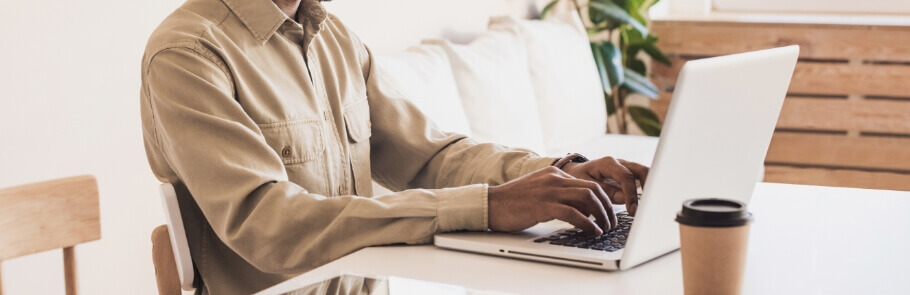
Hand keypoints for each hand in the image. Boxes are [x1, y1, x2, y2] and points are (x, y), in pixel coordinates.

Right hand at [488, 166, 616, 235]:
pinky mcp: (543, 205)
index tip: (607, 213)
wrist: (490, 203)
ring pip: (588, 199)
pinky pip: (573, 213)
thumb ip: (557, 194)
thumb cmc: (512, 202)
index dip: (602, 200)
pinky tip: (593, 231)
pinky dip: (588, 223)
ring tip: (605, 229)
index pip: (588, 183)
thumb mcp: (538, 191)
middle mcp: (555, 179)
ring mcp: (549, 191)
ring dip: (601, 216)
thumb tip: (579, 208)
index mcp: (554, 174)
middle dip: (607, 208)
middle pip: (593, 189)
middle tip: (612, 222)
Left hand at [561, 156, 648, 215]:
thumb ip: (605, 192)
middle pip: (642, 171)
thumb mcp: (587, 185)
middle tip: (648, 206)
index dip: (631, 195)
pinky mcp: (630, 175)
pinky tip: (647, 205)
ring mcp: (626, 168)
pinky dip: (647, 191)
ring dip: (650, 189)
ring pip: (645, 174)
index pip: (626, 177)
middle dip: (649, 187)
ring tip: (650, 207)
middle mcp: (620, 163)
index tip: (632, 211)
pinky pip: (642, 180)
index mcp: (608, 163)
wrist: (575, 172)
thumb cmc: (579, 178)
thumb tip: (624, 199)